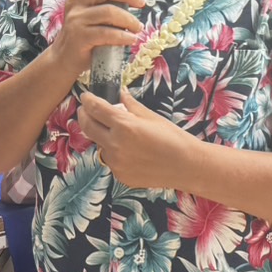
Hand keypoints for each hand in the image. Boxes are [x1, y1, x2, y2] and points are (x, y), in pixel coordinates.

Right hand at [49, 0, 145, 79]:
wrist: (65, 58)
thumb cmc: (86, 32)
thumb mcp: (100, 11)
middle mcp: (76, 1)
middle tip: (141, 2)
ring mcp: (76, 19)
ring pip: (108, 12)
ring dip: (129, 20)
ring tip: (138, 28)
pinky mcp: (80, 36)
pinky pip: (106, 33)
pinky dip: (123, 36)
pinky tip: (130, 39)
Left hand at [78, 89, 193, 190]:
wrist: (186, 166)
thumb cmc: (173, 138)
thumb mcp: (151, 117)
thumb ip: (130, 106)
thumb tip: (120, 95)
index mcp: (124, 126)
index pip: (96, 109)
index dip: (88, 100)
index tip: (86, 97)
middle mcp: (115, 145)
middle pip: (88, 127)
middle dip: (84, 116)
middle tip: (86, 110)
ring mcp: (116, 163)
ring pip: (99, 145)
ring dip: (101, 135)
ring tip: (116, 132)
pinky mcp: (120, 176)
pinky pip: (110, 160)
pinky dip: (113, 152)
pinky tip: (128, 150)